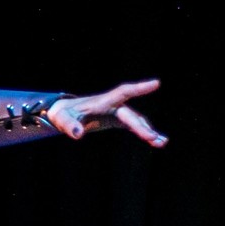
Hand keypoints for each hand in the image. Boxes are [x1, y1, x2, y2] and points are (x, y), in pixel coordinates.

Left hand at [47, 79, 166, 146]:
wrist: (64, 115)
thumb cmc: (62, 115)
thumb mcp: (62, 120)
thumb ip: (69, 126)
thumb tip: (78, 134)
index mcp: (102, 101)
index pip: (123, 92)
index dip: (139, 88)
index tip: (156, 83)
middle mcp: (113, 105)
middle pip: (131, 114)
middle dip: (142, 126)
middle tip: (153, 139)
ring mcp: (117, 113)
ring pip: (137, 121)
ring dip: (148, 131)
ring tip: (162, 143)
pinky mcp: (117, 121)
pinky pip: (135, 126)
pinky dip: (145, 133)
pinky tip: (159, 142)